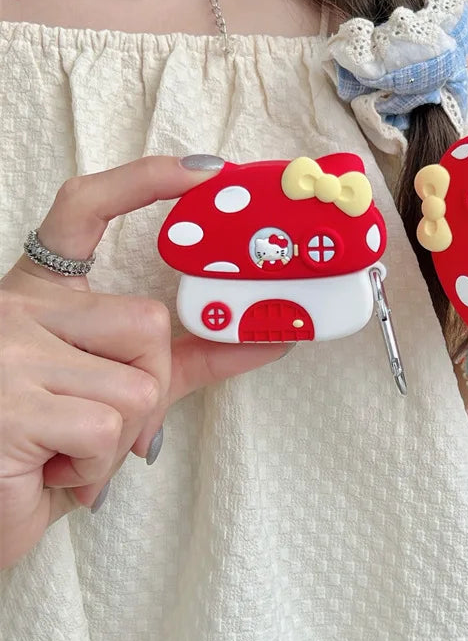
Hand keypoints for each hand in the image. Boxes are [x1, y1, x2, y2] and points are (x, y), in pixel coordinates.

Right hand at [0, 156, 289, 568]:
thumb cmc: (43, 445)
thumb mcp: (112, 387)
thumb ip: (185, 358)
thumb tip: (269, 335)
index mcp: (39, 294)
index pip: (86, 207)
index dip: (144, 180)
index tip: (204, 169)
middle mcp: (17, 309)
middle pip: (146, 321)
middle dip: (149, 383)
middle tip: (106, 424)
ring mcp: (8, 352)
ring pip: (139, 381)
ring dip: (122, 435)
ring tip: (71, 453)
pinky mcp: (10, 405)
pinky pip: (108, 426)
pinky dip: (98, 464)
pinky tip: (55, 471)